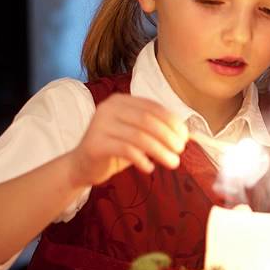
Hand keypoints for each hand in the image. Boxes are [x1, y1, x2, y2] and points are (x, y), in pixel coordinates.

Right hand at [67, 94, 188, 186]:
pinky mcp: (95, 144)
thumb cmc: (115, 148)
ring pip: (139, 136)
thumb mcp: (137, 134)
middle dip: (169, 136)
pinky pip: (126, 150)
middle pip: (148, 120)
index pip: (153, 107)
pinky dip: (142, 160)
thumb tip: (187, 134)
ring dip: (160, 151)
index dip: (173, 122)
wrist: (82, 165)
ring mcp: (100, 125)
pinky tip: (149, 168)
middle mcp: (108, 108)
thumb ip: (156, 130)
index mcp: (121, 101)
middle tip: (180, 151)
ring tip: (172, 162)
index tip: (186, 137)